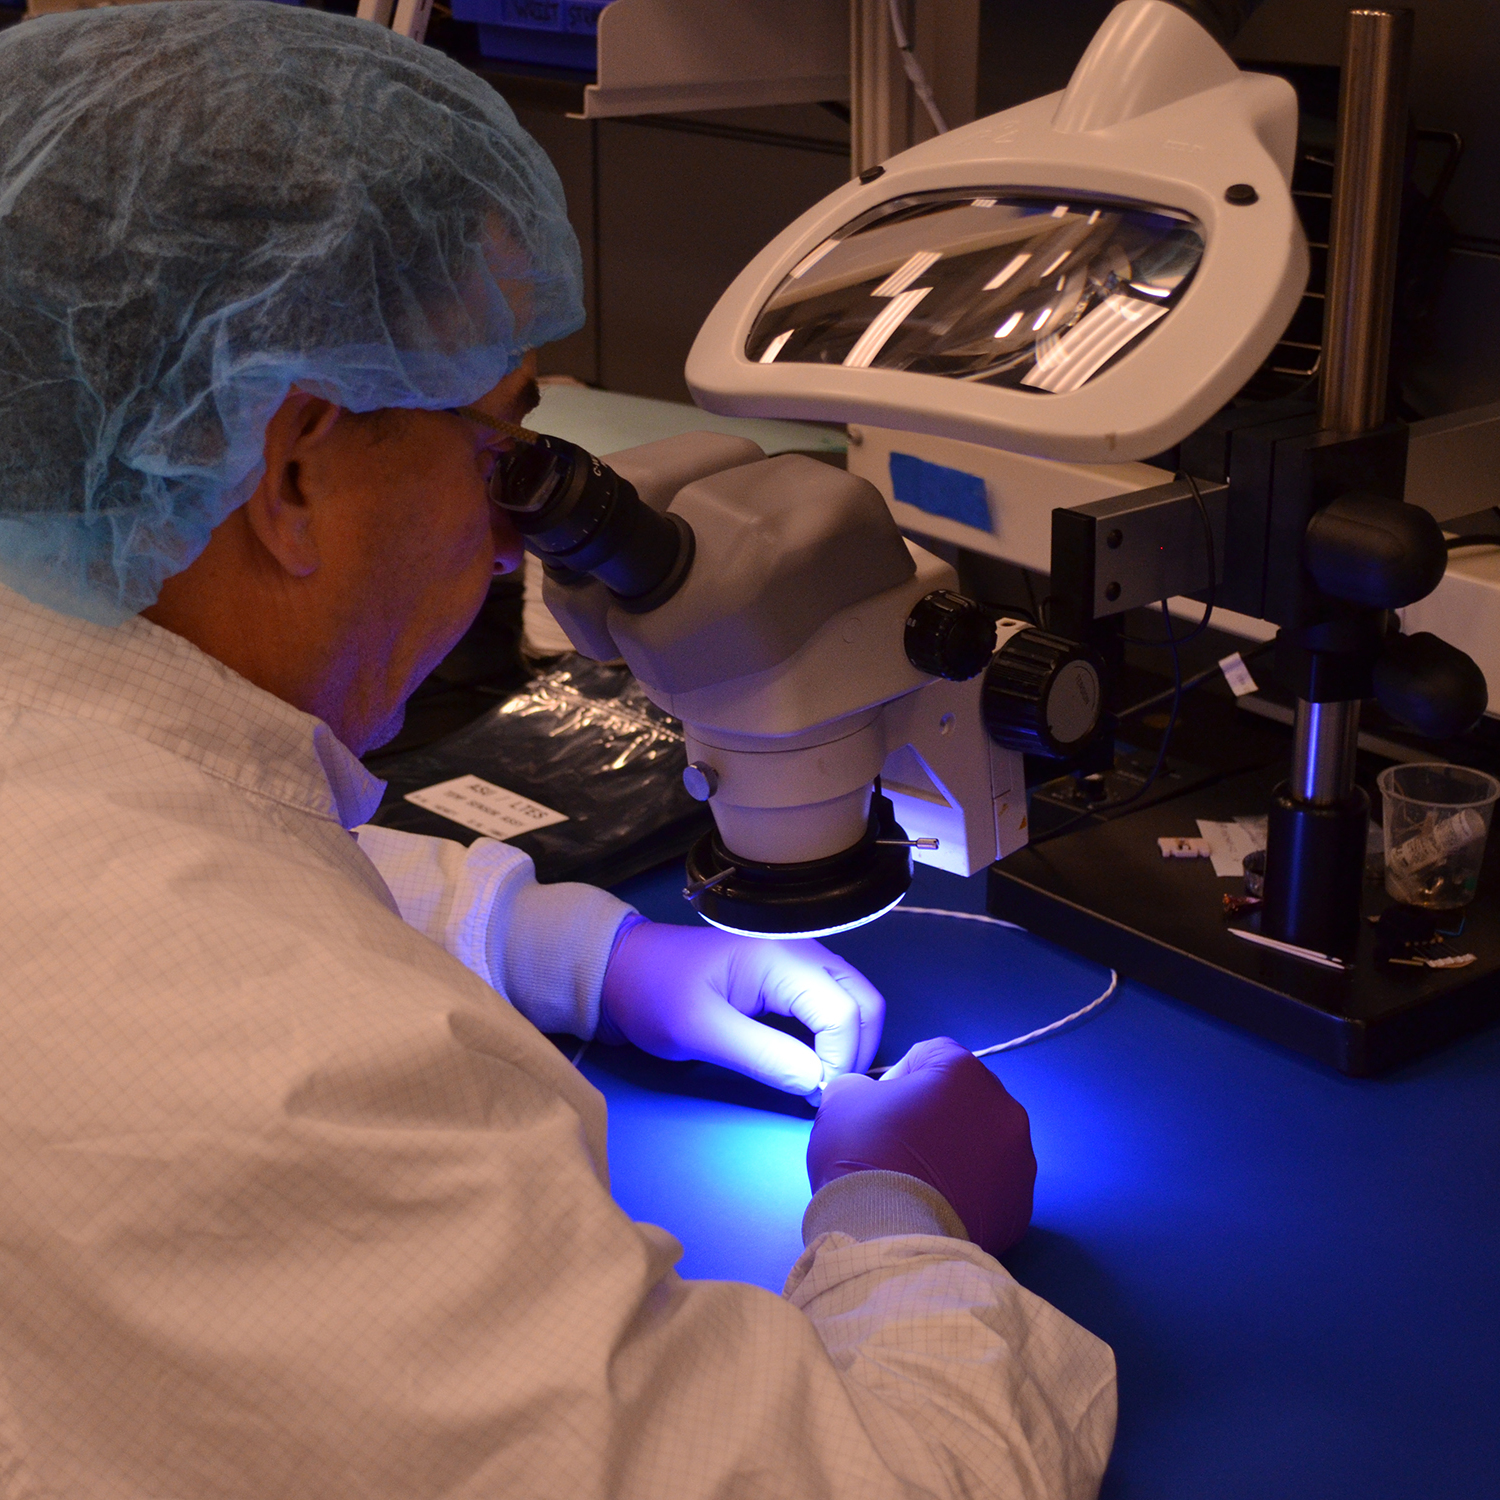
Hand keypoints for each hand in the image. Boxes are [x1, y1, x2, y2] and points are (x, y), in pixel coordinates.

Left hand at [598, 918, 883, 1096]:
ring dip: (850, 1045)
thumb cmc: (654, 994)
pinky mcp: (792, 975)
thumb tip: (816, 1084)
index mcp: (780, 957)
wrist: (624, 970)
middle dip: (857, 1052)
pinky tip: (814, 1065)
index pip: (843, 1012)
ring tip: (819, 1084)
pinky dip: (836, 1036)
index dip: (839, 1061)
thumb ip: (761, 1055)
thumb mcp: (699, 1030)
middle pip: (864, 1002)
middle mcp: (801, 950)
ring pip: (855, 1002)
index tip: (815, 1098)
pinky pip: (833, 1003)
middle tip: (825, 1094)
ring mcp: (799, 960)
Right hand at [807, 1037, 1034, 1255]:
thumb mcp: (841, 1101)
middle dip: (935, 1117)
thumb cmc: (866, 1158)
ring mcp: (1019, 1163)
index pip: (930, 1055)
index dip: (899, 1079)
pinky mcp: (1020, 1209)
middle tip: (898, 1147)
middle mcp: (1004, 1110)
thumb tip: (868, 1099)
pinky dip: (970, 1194)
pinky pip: (992, 1189)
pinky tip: (939, 1209)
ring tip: (920, 1183)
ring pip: (983, 1145)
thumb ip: (858, 1086)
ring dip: (957, 1155)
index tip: (879, 1110)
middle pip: (964, 1100)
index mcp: (964, 1073)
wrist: (890, 1239)